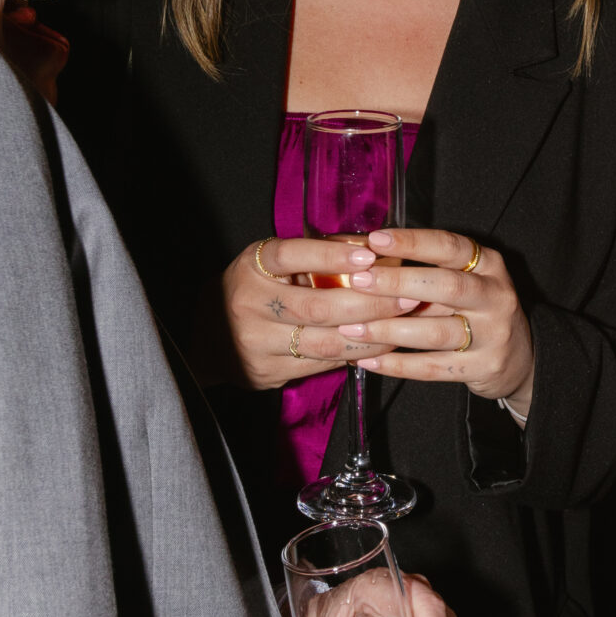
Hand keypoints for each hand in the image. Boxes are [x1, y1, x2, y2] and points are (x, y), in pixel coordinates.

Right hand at [220, 236, 424, 391]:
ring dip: (370, 336)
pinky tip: (379, 348)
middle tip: (407, 297)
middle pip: (316, 307)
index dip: (330, 255)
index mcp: (251, 267)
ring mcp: (256, 342)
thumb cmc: (256, 291)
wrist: (208, 340)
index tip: (369, 255)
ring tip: (402, 326)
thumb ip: (318, 253)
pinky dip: (353, 356)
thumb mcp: (273, 264)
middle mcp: (249, 304)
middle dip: (369, 304)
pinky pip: (319, 365)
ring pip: (323, 343)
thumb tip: (374, 244)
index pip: (291, 256)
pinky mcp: (266, 372)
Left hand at [336, 228, 535, 412]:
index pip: (450, 246)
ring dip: (390, 329)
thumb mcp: (467, 281)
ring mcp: (493, 335)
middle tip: (359, 281)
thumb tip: (367, 256)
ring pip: (437, 332)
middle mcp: (496, 296)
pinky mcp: (484, 367)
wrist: (520, 361)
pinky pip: (433, 368)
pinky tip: (369, 360)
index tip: (375, 239)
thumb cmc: (476, 311)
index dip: (412, 242)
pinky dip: (398, 365)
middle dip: (398, 282)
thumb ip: (429, 270)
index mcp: (490, 265)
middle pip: (446, 286)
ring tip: (352, 328)